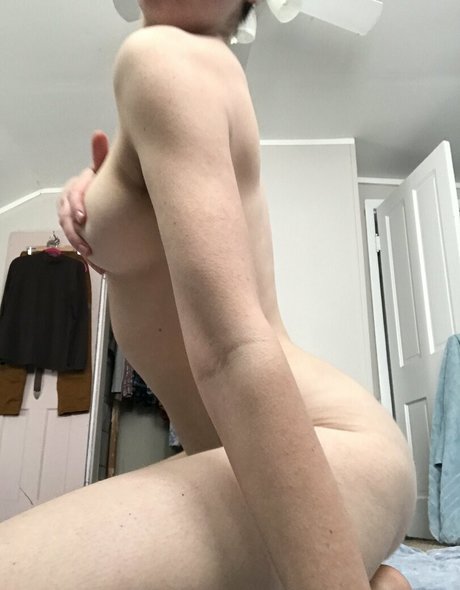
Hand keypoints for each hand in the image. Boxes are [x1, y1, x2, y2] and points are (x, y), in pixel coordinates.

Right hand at [57, 130, 108, 273]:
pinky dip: (85, 251)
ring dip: (77, 243)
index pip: (72, 193)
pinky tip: (96, 263)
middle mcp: (70, 200)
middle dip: (74, 230)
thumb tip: (98, 134)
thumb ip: (101, 155)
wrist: (115, 206)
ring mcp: (71, 216)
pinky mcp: (76, 229)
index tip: (84, 217)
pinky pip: (76, 241)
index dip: (76, 205)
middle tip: (86, 243)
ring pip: (68, 229)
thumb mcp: (105, 170)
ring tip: (88, 254)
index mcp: (77, 185)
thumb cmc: (110, 183)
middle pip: (66, 216)